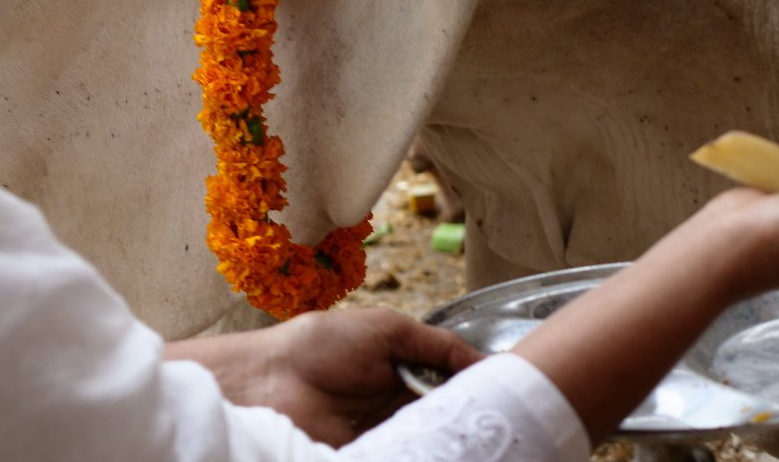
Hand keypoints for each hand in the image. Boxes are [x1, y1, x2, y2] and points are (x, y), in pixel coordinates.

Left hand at [165, 307, 482, 444]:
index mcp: (405, 377)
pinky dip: (422, 455)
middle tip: (500, 428)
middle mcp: (398, 413)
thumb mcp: (389, 330)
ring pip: (429, 445)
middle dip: (469, 424)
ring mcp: (384, 441)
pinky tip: (443, 451)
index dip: (479, 395)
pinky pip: (404, 459)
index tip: (511, 400)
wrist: (267, 382)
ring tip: (481, 444)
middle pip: (445, 422)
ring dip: (449, 444)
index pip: (453, 392)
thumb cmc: (321, 345)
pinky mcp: (368, 460)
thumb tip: (486, 362)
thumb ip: (438, 346)